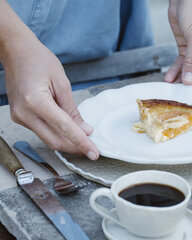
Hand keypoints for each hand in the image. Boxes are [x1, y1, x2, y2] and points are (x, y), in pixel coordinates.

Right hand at [3, 38, 98, 159]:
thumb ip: (73, 110)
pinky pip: (42, 131)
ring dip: (67, 141)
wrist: (16, 52)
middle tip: (92, 150)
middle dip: (75, 147)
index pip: (64, 128)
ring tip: (84, 139)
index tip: (94, 153)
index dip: (81, 143)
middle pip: (54, 141)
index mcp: (36, 102)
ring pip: (48, 138)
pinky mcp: (19, 117)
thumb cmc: (39, 61)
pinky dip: (57, 133)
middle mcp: (24, 113)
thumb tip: (84, 130)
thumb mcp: (62, 83)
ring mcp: (19, 117)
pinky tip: (68, 130)